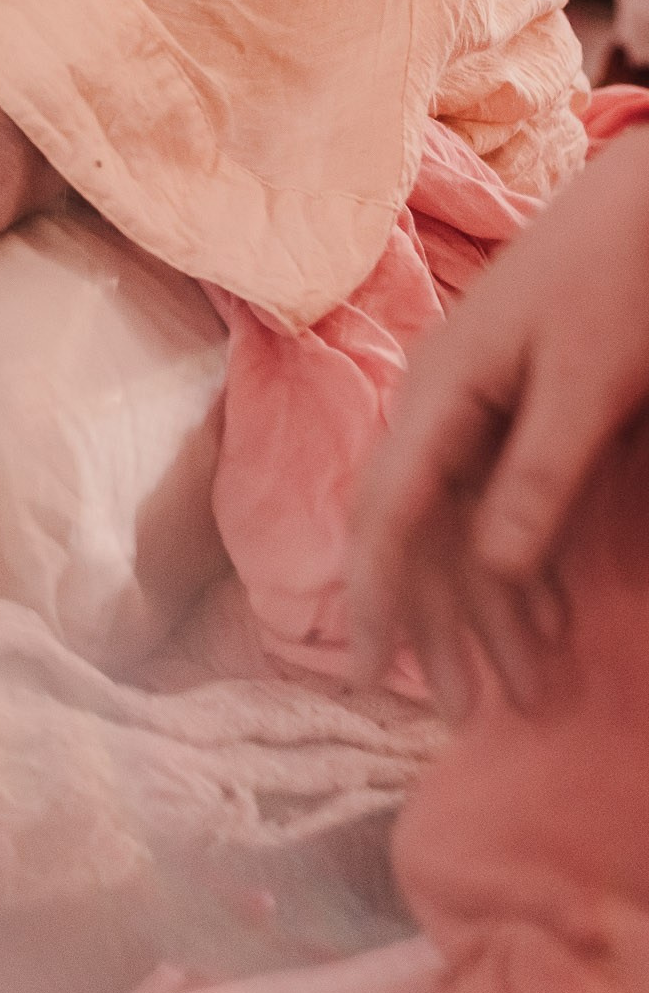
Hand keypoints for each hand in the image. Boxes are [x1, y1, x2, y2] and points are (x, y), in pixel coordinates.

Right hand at [350, 127, 648, 716]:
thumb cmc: (619, 277)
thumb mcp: (588, 383)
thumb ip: (537, 474)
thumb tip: (489, 568)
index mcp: (440, 390)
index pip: (386, 512)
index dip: (375, 598)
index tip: (374, 677)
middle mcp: (442, 400)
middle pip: (417, 532)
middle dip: (440, 626)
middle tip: (470, 715)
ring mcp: (478, 401)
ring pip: (460, 525)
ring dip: (486, 608)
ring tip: (522, 689)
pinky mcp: (518, 404)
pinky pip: (498, 502)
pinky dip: (520, 567)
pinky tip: (545, 618)